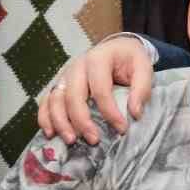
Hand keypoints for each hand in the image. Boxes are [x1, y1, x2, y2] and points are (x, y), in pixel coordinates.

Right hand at [36, 37, 152, 144]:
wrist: (116, 48)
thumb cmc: (129, 59)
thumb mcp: (143, 67)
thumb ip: (142, 88)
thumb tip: (135, 113)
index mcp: (98, 59)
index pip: (100, 89)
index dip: (110, 111)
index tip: (122, 129)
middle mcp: (77, 66)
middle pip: (73, 95)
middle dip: (81, 121)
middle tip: (93, 140)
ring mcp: (65, 75)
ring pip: (55, 99)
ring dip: (60, 122)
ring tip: (71, 140)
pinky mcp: (59, 84)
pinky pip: (46, 101)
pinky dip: (45, 117)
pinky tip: (50, 133)